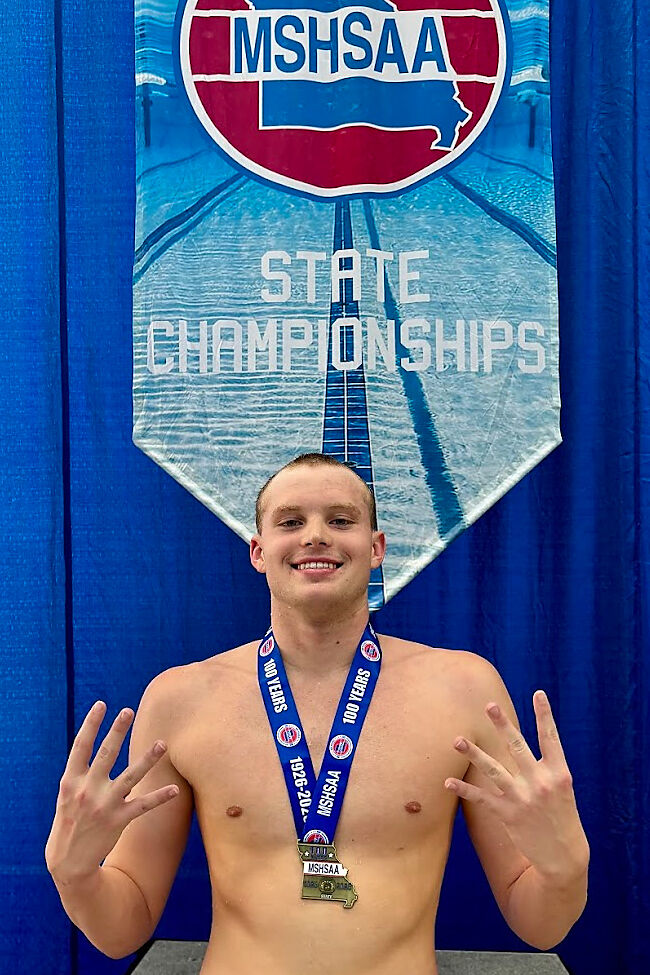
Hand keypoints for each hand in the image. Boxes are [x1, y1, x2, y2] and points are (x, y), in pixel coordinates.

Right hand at [45, 701, 178, 884]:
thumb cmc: (68, 824)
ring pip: (131, 776)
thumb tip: (94, 749)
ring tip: (163, 743)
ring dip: (148, 759)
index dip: (91, 724)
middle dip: (117, 731)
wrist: (69, 864)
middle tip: (128, 711)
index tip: (101, 705)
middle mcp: (87, 790)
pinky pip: (144, 805)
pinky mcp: (119, 820)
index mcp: (70, 782)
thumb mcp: (65, 796)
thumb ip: (80, 774)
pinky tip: (175, 788)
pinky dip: (160, 796)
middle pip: (106, 754)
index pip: (80, 746)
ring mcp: (104, 805)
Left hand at [444, 690, 589, 880]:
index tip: (538, 693)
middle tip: (489, 705)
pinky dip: (463, 790)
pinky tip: (447, 781)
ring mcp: (523, 799)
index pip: (551, 738)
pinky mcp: (508, 815)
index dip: (545, 715)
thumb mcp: (562, 790)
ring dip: (473, 754)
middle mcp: (541, 783)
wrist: (565, 859)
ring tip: (457, 739)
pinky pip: (481, 798)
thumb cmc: (562, 818)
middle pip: (518, 747)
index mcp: (559, 774)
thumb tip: (519, 747)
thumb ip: (544, 768)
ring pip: (494, 770)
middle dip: (502, 725)